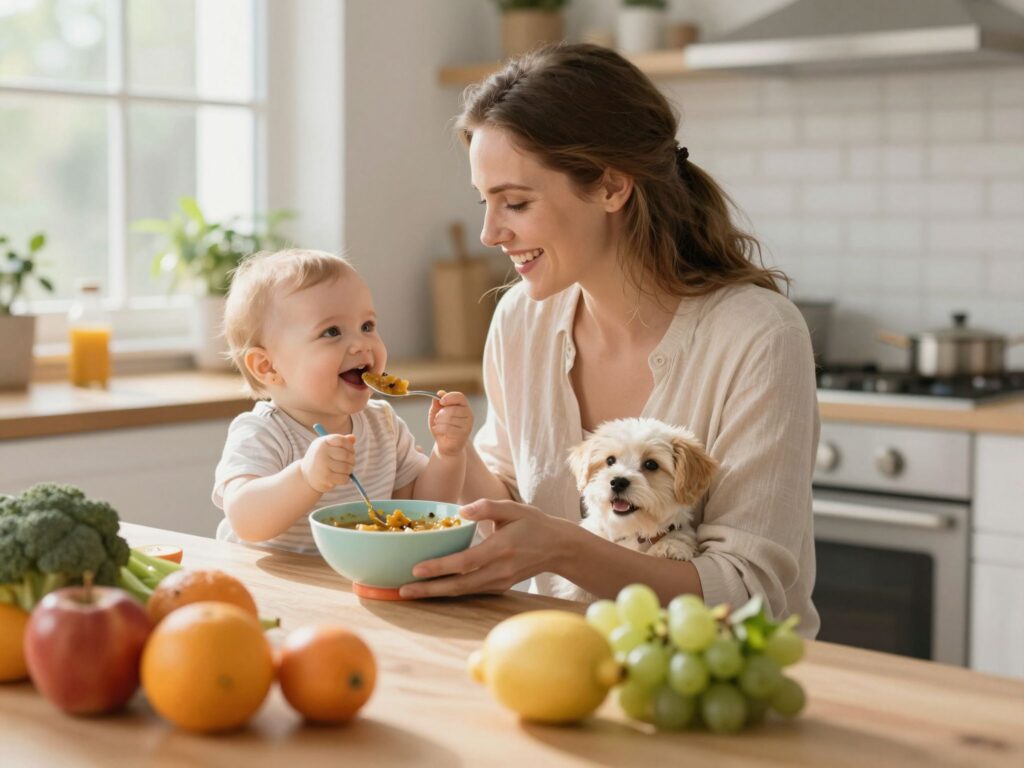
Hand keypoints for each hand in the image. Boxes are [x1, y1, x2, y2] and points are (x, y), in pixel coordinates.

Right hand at [300, 433, 355, 493]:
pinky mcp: (325, 477)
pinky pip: (343, 478)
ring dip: (349, 470)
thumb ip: (341, 442)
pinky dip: (346, 478)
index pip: (341, 440)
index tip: (351, 451)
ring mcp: (323, 465)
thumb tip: (353, 438)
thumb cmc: (321, 459)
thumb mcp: (328, 447)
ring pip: (346, 467)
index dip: (350, 446)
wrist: (305, 475)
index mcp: (322, 442)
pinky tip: (341, 477)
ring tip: (346, 470)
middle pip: (346, 455)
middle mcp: (321, 452)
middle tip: (351, 462)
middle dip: (352, 460)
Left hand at [398, 499, 570, 597]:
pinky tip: (433, 589)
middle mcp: (499, 570)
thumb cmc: (534, 524)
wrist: (559, 548)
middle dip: (429, 590)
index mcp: (501, 548)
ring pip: (463, 592)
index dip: (440, 567)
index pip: (465, 561)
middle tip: (402, 591)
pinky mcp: (499, 587)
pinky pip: (470, 591)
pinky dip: (450, 592)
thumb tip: (462, 511)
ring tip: (410, 593)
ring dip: (436, 594)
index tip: (416, 569)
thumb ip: (487, 507)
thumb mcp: (514, 508)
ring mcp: (500, 581)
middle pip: (459, 585)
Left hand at [428, 390, 473, 456]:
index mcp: (464, 406)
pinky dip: (439, 429)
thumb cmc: (442, 427)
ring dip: (438, 422)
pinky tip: (439, 432)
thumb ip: (438, 403)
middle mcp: (469, 415)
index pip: (460, 397)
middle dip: (440, 414)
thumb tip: (440, 392)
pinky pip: (447, 428)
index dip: (449, 397)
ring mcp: (467, 425)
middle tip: (437, 419)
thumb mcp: (437, 413)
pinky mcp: (463, 435)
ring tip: (438, 426)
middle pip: (452, 408)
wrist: (445, 445)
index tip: (441, 401)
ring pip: (449, 419)